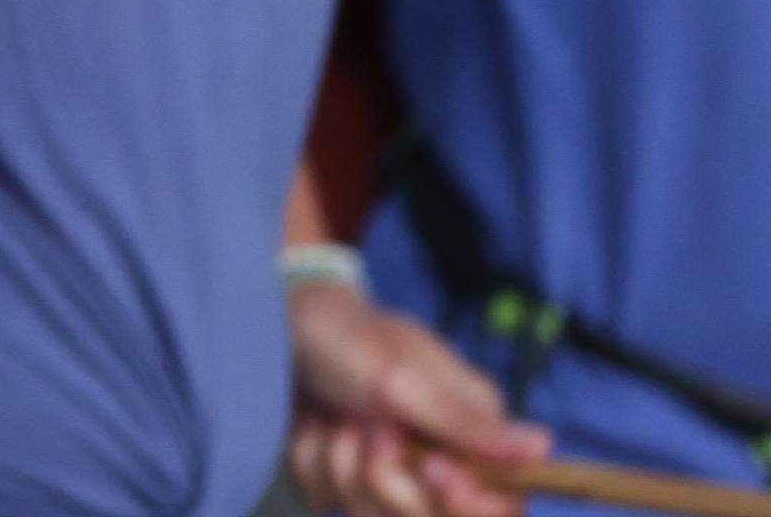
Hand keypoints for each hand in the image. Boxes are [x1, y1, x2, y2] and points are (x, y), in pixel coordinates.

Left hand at [284, 279, 546, 516]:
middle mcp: (436, 462)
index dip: (469, 504)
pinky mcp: (342, 480)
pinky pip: (327, 495)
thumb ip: (466, 422)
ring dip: (341, 461)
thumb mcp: (402, 376)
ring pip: (371, 511)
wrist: (279, 326)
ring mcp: (387, 475)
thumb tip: (545, 446)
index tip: (432, 470)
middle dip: (388, 477)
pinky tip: (311, 425)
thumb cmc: (349, 339)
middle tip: (372, 426)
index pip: (501, 504)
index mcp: (470, 434)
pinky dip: (312, 458)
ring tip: (337, 417)